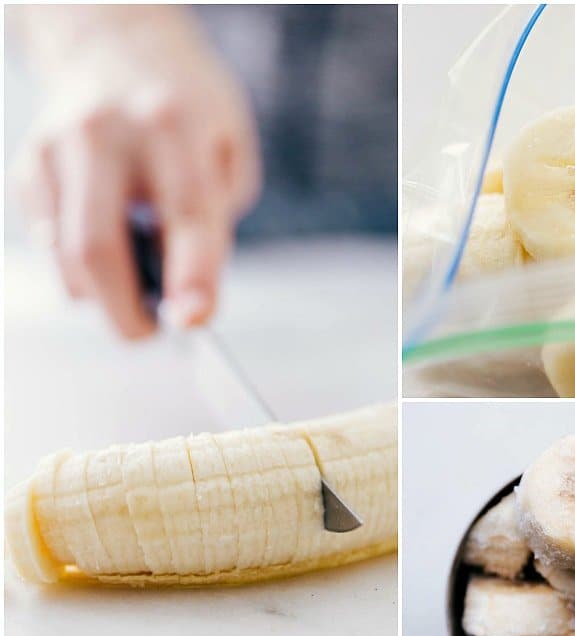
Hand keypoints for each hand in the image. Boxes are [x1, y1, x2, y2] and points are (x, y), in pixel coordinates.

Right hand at [13, 9, 260, 337]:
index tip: (193, 323)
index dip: (191, 276)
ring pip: (64, 260)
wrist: (115, 45)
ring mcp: (53, 148)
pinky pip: (48, 247)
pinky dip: (81, 268)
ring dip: (104, 296)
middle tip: (152, 332)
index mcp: (173, 123)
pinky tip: (109, 241)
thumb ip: (214, 219)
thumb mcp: (229, 150)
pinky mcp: (25, 167)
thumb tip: (184, 299)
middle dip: (126, 315)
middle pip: (97, 250)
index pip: (185, 214)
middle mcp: (104, 132)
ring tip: (137, 280)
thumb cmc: (187, 110)